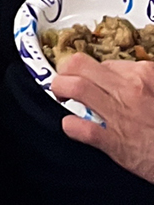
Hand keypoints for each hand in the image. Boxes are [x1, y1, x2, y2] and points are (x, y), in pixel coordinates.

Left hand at [54, 54, 153, 181]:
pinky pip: (80, 128)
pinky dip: (70, 125)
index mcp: (145, 75)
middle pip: (80, 64)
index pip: (105, 61)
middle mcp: (129, 90)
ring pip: (75, 87)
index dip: (94, 70)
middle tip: (65, 78)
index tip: (90, 76)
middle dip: (65, 69)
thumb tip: (120, 76)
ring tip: (61, 94)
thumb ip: (143, 81)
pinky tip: (72, 126)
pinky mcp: (115, 143)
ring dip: (60, 88)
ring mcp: (120, 115)